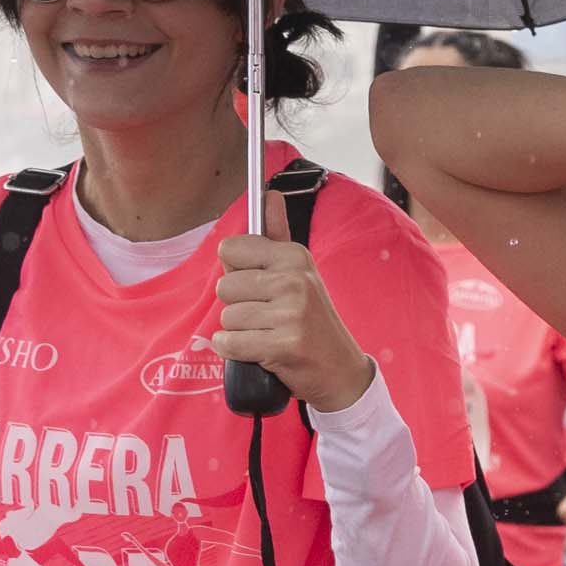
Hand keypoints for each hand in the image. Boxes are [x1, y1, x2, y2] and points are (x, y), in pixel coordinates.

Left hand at [214, 233, 376, 410]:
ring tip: (268, 335)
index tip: (258, 286)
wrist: (340, 371)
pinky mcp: (284, 344)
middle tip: (267, 317)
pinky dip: (236, 352)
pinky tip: (259, 352)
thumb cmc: (312, 321)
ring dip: (240, 333)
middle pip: (224, 286)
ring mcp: (292, 312)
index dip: (237, 272)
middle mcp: (295, 279)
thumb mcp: (300, 273)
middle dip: (238, 306)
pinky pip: (228, 343)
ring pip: (227, 317)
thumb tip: (269, 194)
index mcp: (295, 256)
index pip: (231, 249)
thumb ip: (277, 235)